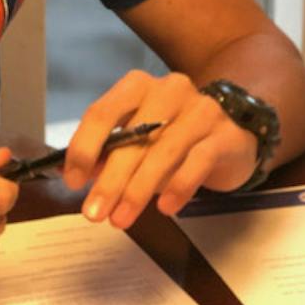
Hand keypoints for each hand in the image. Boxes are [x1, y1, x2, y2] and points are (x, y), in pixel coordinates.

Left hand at [62, 71, 256, 227]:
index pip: (103, 112)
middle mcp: (169, 90)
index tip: (73, 180)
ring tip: (121, 218)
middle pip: (133, 137)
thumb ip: (106, 152)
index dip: (83, 148)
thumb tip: (69, 172)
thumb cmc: (175, 136)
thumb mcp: (136, 140)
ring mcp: (200, 111)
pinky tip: (165, 208)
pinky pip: (197, 162)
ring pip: (163, 152)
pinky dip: (178, 187)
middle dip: (109, 179)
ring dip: (138, 190)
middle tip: (94, 211)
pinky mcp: (224, 135)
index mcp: (138, 86)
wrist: (234, 131)